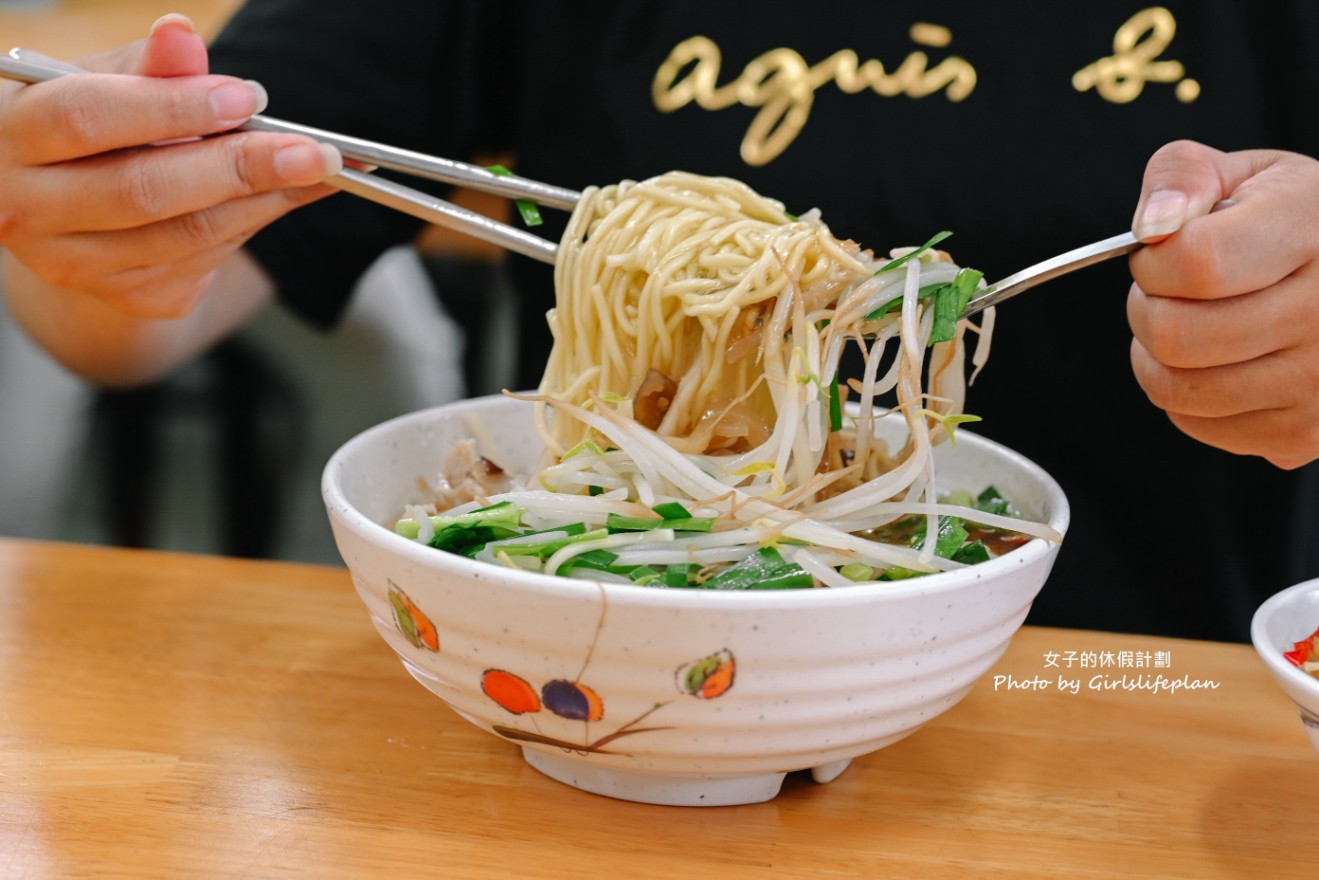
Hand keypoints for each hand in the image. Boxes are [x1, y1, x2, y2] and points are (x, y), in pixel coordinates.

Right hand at [0, 14, 340, 318]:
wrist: (72, 213)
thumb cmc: (88, 131)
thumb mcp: (103, 84)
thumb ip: (147, 65)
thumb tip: (181, 36)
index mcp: (10, 138)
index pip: (89, 117)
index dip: (174, 107)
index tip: (246, 98)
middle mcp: (28, 210)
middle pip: (145, 191)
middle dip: (239, 167)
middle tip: (313, 151)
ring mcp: (75, 265)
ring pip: (186, 235)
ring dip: (262, 200)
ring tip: (317, 169)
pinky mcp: (126, 296)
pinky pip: (204, 261)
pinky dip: (252, 224)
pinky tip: (282, 197)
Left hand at [1127, 140, 1318, 468]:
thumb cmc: (1299, 225)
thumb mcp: (1251, 174)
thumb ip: (1182, 175)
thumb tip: (1153, 226)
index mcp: (1312, 229)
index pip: (1199, 263)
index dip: (1155, 261)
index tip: (1161, 252)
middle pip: (1176, 335)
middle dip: (1148, 308)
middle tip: (1170, 292)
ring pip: (1177, 388)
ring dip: (1158, 356)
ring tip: (1193, 322)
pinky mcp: (1306, 432)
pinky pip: (1197, 422)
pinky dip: (1186, 395)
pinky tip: (1221, 360)